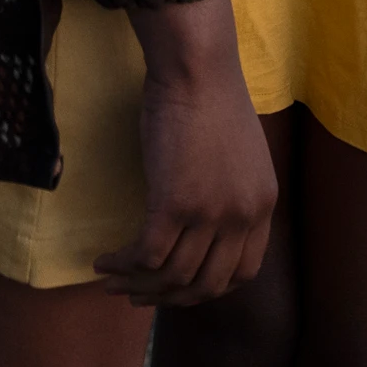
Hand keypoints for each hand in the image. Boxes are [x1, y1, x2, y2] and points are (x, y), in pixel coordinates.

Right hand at [95, 0, 276, 305]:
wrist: (196, 67)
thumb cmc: (210, 96)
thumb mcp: (239, 153)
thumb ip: (230, 190)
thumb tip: (202, 221)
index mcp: (263, 204)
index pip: (244, 273)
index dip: (209, 287)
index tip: (180, 286)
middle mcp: (242, 216)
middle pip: (208, 285)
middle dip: (171, 299)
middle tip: (140, 294)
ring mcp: (210, 213)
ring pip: (173, 276)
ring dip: (138, 285)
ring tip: (112, 280)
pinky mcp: (174, 204)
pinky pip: (146, 257)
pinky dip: (122, 265)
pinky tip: (103, 261)